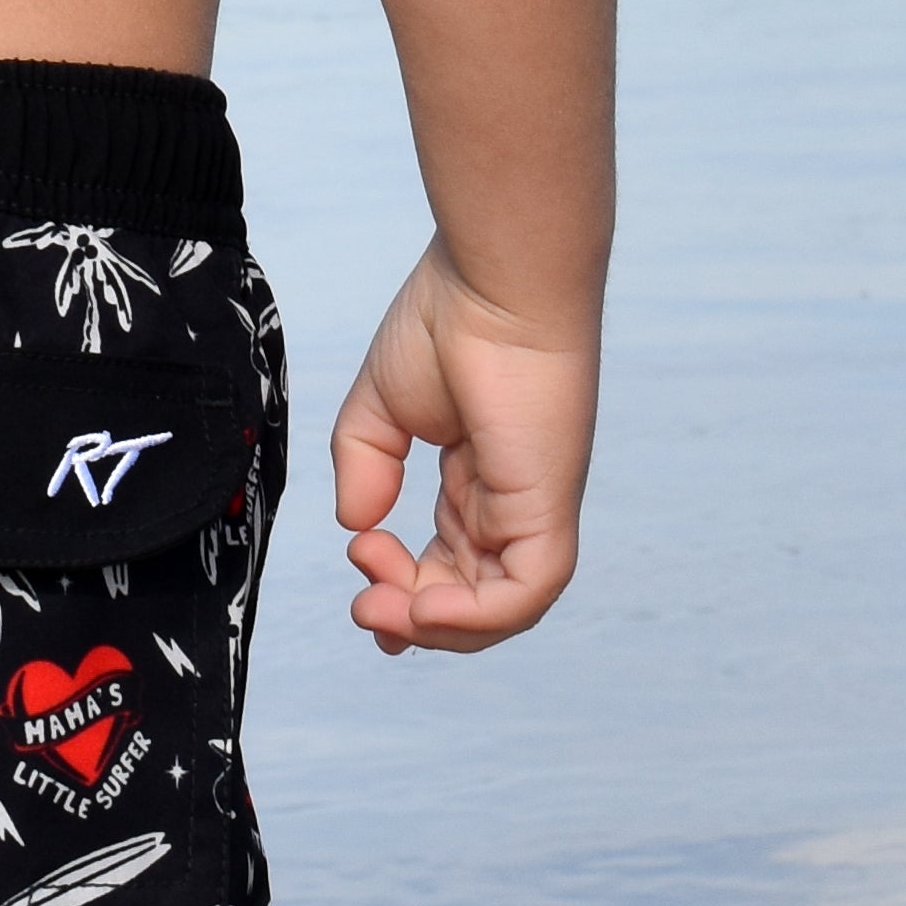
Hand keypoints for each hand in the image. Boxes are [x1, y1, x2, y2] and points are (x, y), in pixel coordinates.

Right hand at [331, 245, 598, 654]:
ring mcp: (532, 508)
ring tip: (382, 607)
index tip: (359, 580)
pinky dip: (477, 618)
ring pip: (500, 608)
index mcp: (475, 478)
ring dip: (437, 626)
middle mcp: (509, 502)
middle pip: (469, 595)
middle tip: (363, 605)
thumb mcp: (379, 405)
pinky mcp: (549, 509)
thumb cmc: (447, 321)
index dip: (405, 591)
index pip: (450, 563)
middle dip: (411, 615)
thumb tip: (357, 526)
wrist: (494, 279)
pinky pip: (525, 592)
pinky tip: (423, 606)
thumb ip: (364, 467)